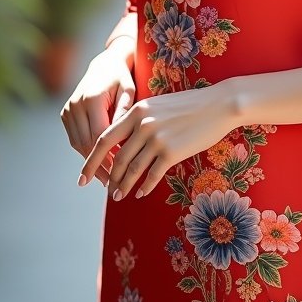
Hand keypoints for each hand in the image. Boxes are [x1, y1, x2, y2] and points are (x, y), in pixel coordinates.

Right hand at [60, 41, 135, 185]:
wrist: (104, 64)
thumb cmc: (122, 79)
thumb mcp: (129, 91)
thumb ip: (124, 113)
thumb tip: (123, 141)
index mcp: (91, 99)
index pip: (99, 136)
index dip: (108, 157)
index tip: (119, 174)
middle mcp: (75, 105)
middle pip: (86, 143)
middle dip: (99, 166)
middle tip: (112, 185)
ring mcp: (68, 109)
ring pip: (78, 143)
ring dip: (90, 163)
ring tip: (105, 180)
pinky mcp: (65, 113)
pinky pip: (75, 138)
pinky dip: (85, 152)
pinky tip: (97, 165)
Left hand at [79, 82, 238, 200]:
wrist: (219, 105)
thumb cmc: (189, 105)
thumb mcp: (157, 106)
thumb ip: (138, 121)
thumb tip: (122, 145)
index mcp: (136, 110)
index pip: (105, 139)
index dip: (91, 160)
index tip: (83, 176)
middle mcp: (142, 124)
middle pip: (116, 158)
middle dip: (107, 177)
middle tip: (105, 190)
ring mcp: (157, 138)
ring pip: (132, 169)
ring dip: (123, 186)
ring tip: (118, 196)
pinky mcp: (172, 152)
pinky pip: (152, 175)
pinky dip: (144, 187)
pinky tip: (141, 193)